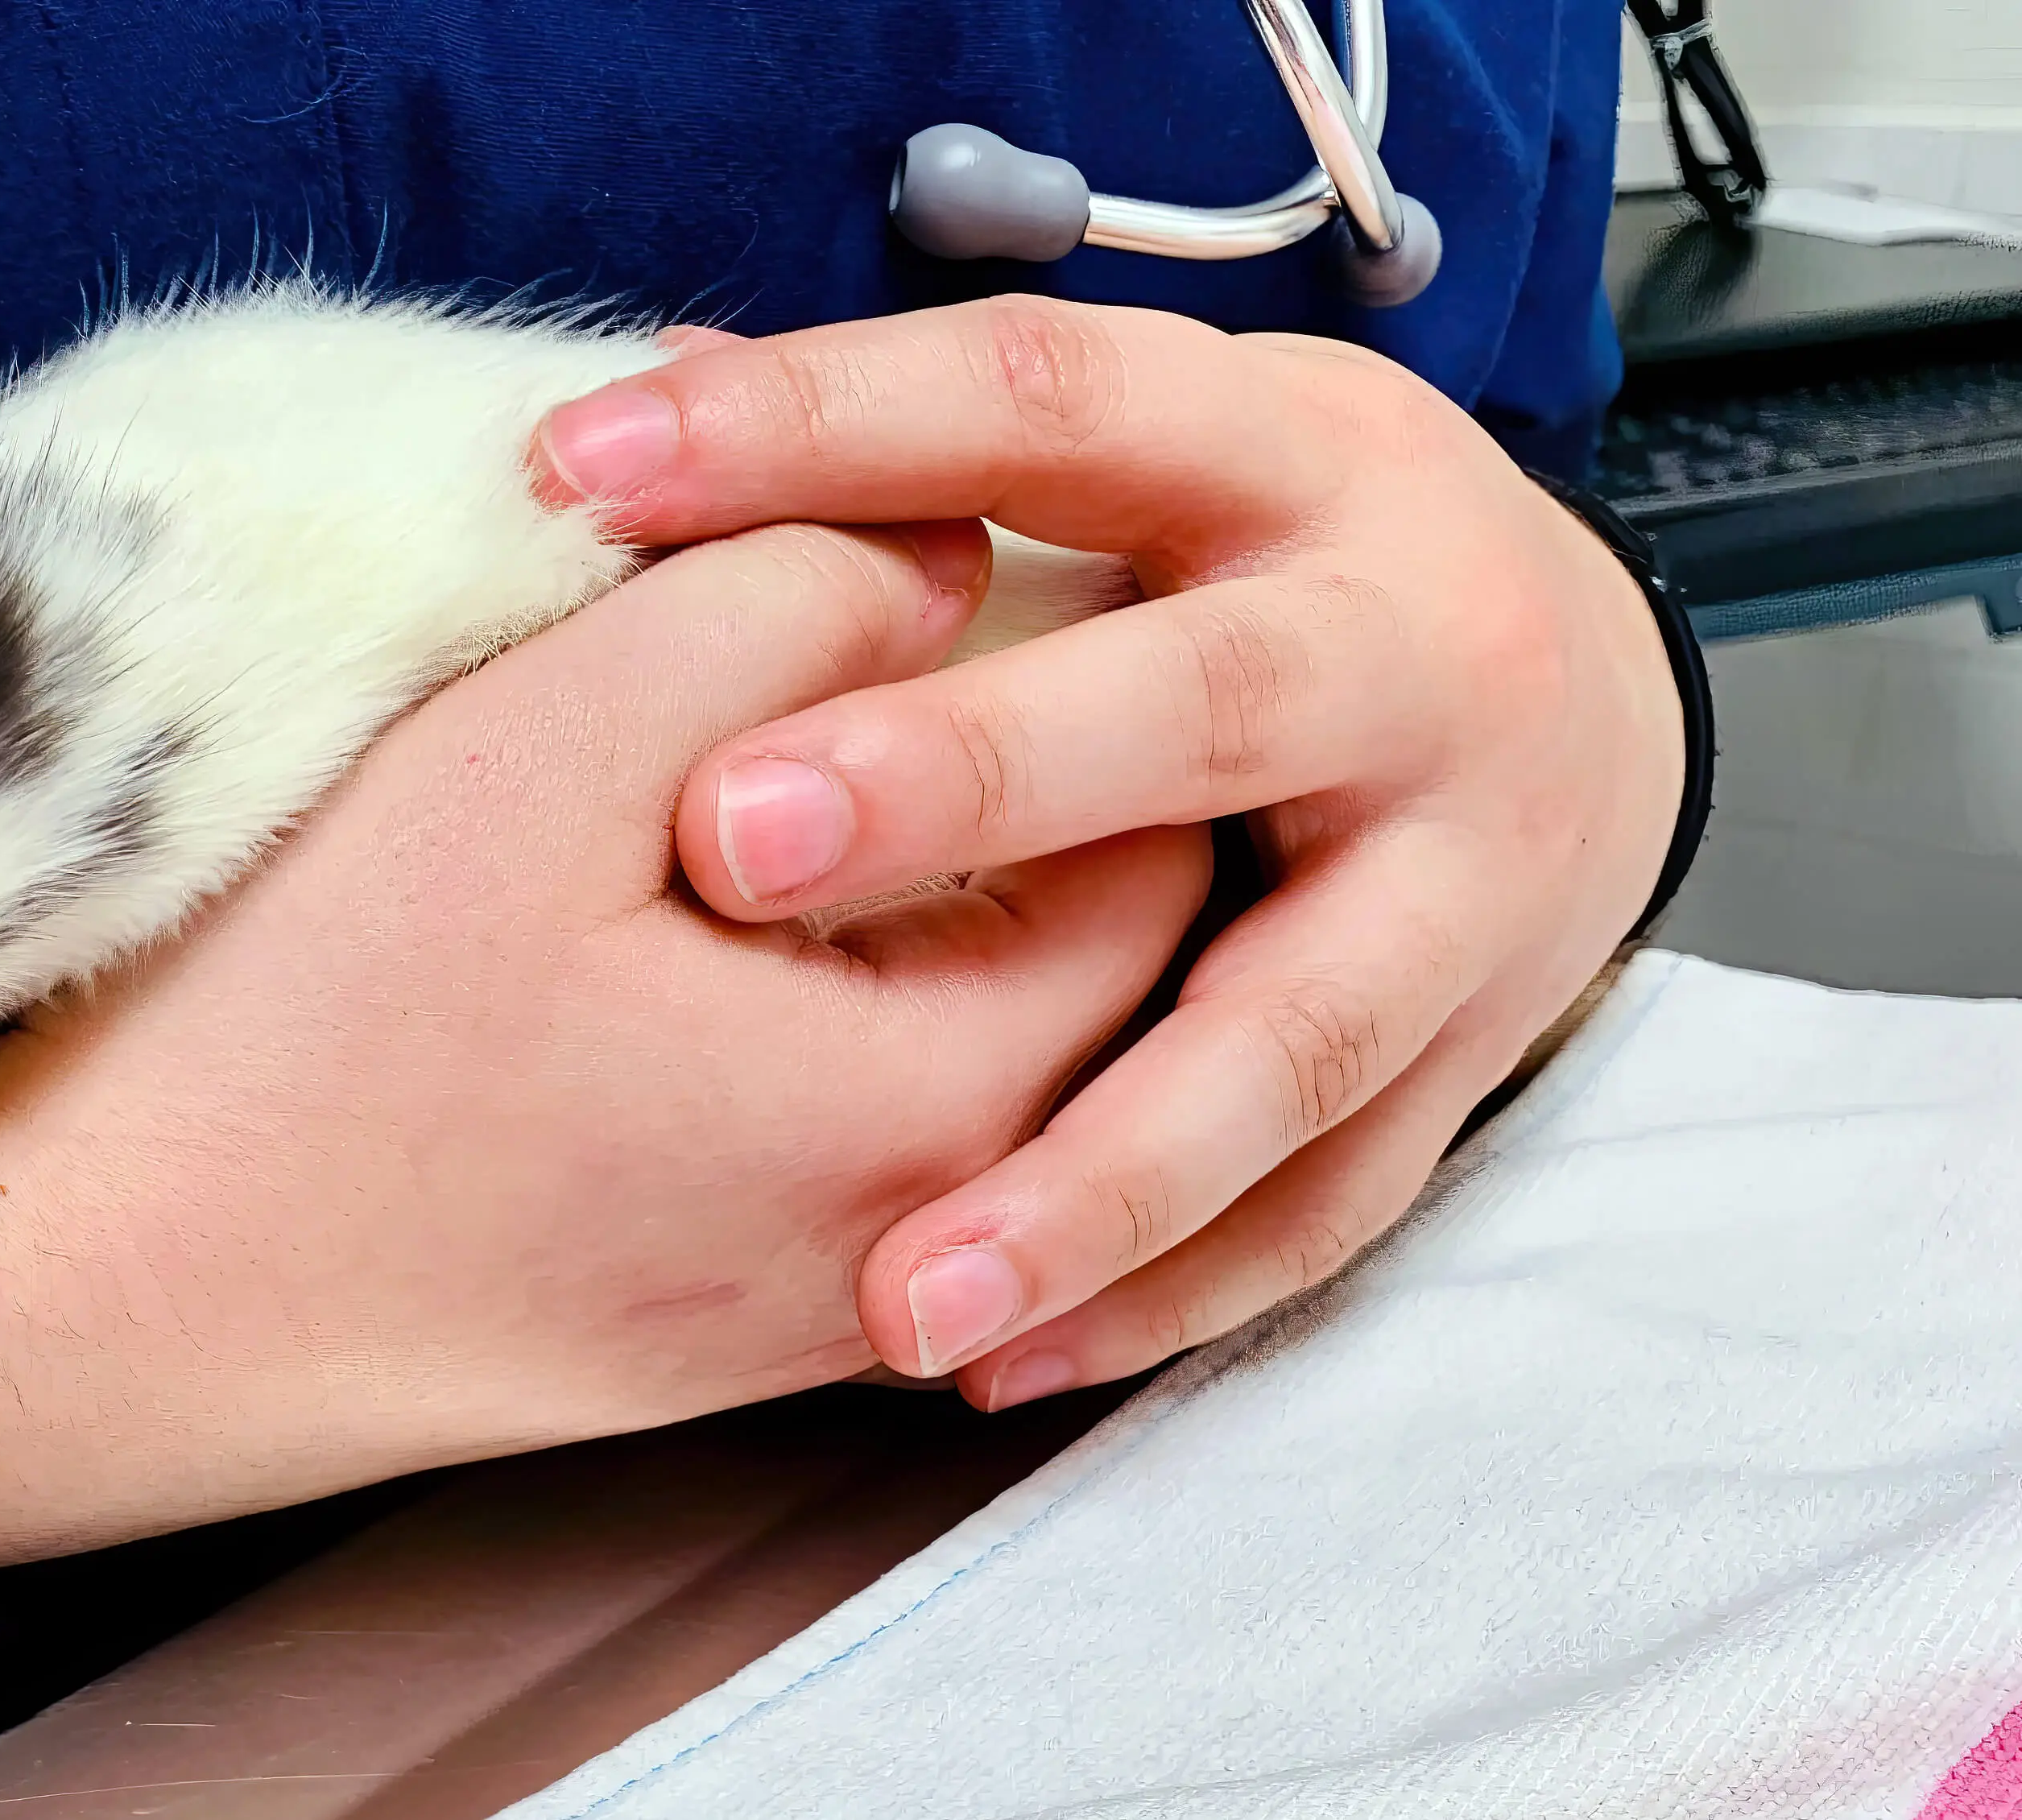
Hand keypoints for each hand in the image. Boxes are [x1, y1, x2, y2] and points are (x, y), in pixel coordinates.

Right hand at [0, 519, 1210, 1594]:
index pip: (1149, 851)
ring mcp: (803, 1321)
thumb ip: (786, 611)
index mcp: (932, 1111)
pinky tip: (666, 935)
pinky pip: (845, 1143)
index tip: (944, 581)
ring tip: (735, 780)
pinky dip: (813, 1015)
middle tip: (834, 657)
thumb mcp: (546, 746)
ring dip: (896, 906)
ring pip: (953, 1056)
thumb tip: (948, 558)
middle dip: (994, 792)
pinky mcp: (695, 1339)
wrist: (81, 1308)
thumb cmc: (295, 1025)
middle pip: (1074, 968)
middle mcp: (913, 1253)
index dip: (1072, 685)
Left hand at [534, 298, 1682, 1410]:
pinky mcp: (1485, 1047)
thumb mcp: (1150, 446)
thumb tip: (649, 387)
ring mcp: (1471, 872)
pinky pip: (1332, 1201)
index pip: (1044, 402)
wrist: (1587, 679)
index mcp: (1292, 459)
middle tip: (727, 842)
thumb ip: (931, 445)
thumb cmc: (1284, 554)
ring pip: (1290, 1032)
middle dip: (969, 776)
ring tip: (899, 1293)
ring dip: (1095, 1171)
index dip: (817, 425)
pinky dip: (1170, 1288)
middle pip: (1196, 707)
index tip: (587, 472)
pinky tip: (998, 1358)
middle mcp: (1406, 653)